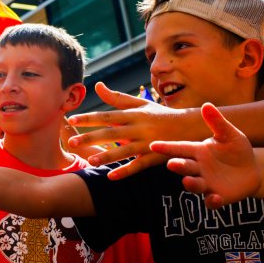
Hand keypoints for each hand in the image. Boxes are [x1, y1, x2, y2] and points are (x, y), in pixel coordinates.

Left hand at [66, 82, 205, 178]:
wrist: (192, 127)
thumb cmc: (161, 114)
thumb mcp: (141, 104)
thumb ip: (117, 98)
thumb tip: (97, 86)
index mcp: (134, 115)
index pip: (108, 116)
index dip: (89, 118)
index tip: (72, 120)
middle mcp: (139, 128)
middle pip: (112, 133)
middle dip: (92, 138)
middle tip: (72, 143)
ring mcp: (148, 143)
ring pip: (125, 151)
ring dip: (107, 156)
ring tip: (90, 160)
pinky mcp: (156, 157)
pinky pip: (139, 165)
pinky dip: (126, 171)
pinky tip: (111, 176)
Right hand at [150, 103, 259, 209]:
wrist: (252, 169)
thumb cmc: (236, 149)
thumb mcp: (229, 134)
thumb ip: (217, 122)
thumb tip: (206, 104)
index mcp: (198, 151)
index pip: (180, 148)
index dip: (167, 147)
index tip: (153, 145)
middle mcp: (198, 168)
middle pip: (184, 167)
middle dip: (177, 166)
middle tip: (171, 163)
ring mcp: (206, 183)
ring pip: (194, 184)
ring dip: (190, 184)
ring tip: (188, 181)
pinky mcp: (217, 197)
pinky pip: (211, 202)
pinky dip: (212, 201)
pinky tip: (216, 198)